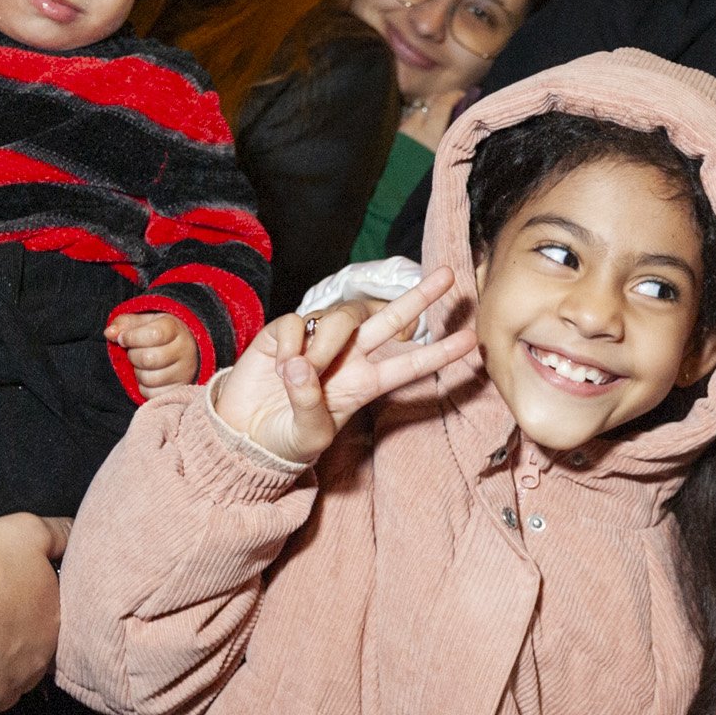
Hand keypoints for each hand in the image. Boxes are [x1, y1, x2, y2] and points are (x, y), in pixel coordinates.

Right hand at [0, 513, 72, 714]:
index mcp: (56, 623)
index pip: (50, 623)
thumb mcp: (27, 531)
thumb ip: (59, 535)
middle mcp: (41, 661)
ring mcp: (11, 687)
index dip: (28, 614)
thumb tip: (77, 534)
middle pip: (30, 655)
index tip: (7, 605)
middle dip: (13, 645)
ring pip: (7, 683)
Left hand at [106, 311, 199, 394]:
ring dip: (138, 373)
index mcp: (175, 329)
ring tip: (142, 365)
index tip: (123, 338)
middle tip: (134, 352)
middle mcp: (184, 350)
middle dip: (133, 356)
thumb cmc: (158, 333)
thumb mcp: (143, 322)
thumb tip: (110, 333)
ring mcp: (184, 372)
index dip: (131, 337)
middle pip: (149, 359)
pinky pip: (152, 394)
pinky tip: (148, 376)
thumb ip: (124, 324)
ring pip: (150, 379)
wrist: (183, 349)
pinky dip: (144, 387)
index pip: (154, 334)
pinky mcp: (179, 389)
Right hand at [211, 267, 475, 465]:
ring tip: (302, 372)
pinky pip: (299, 323)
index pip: (410, 365)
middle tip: (448, 276)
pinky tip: (279, 363)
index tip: (471, 340)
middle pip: (391, 319)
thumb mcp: (308, 435)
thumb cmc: (284, 438)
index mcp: (364, 384)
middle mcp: (349, 357)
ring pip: (342, 319)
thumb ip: (310, 405)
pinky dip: (292, 342)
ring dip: (326, 345)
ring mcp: (319, 341)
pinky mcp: (286, 333)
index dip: (439, 353)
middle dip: (419, 297)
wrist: (244, 433)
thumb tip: (302, 366)